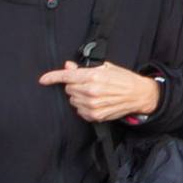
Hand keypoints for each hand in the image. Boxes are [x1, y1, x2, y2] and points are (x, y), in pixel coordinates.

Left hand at [39, 61, 162, 121]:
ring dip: (79, 96)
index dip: (52, 77)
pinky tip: (96, 103)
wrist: (140, 94)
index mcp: (93, 76)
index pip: (66, 76)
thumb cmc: (124, 79)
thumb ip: (83, 68)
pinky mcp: (95, 115)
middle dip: (75, 85)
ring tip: (94, 94)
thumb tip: (68, 67)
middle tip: (88, 84)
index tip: (43, 79)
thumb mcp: (106, 67)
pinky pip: (79, 111)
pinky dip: (84, 106)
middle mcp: (91, 91)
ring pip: (73, 100)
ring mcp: (92, 105)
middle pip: (69, 88)